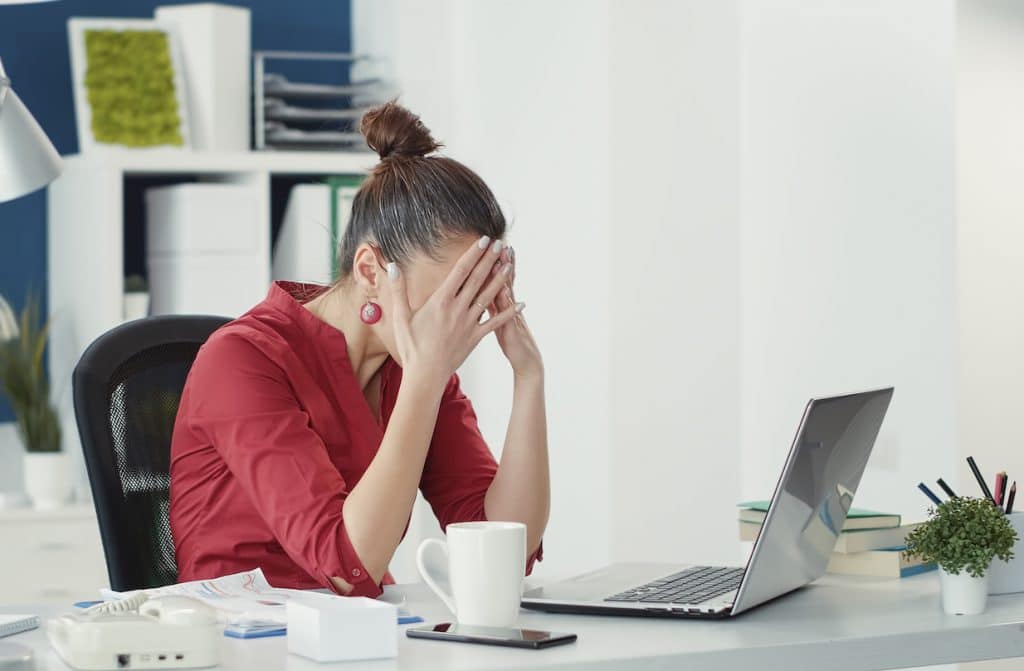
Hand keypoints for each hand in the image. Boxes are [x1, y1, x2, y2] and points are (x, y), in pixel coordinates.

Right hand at [387, 236, 521, 386]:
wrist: (425, 375)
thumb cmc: (411, 346)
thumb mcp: (400, 316)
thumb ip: (398, 289)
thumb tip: (391, 266)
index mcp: (441, 301)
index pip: (461, 270)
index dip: (474, 253)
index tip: (484, 240)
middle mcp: (458, 309)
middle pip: (478, 279)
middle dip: (490, 260)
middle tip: (502, 244)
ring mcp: (469, 323)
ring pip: (489, 296)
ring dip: (501, 279)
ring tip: (510, 264)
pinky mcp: (476, 336)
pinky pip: (495, 322)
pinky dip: (508, 313)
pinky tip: (521, 303)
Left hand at [487, 245, 542, 378]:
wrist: (528, 361)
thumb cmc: (512, 341)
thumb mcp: (500, 320)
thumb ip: (493, 305)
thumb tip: (480, 290)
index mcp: (502, 304)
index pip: (497, 278)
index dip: (494, 263)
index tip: (491, 245)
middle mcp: (508, 306)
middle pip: (503, 280)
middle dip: (502, 262)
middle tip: (501, 243)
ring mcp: (511, 316)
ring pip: (508, 293)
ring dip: (507, 276)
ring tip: (505, 259)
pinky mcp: (511, 330)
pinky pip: (508, 313)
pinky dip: (508, 302)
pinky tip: (505, 290)